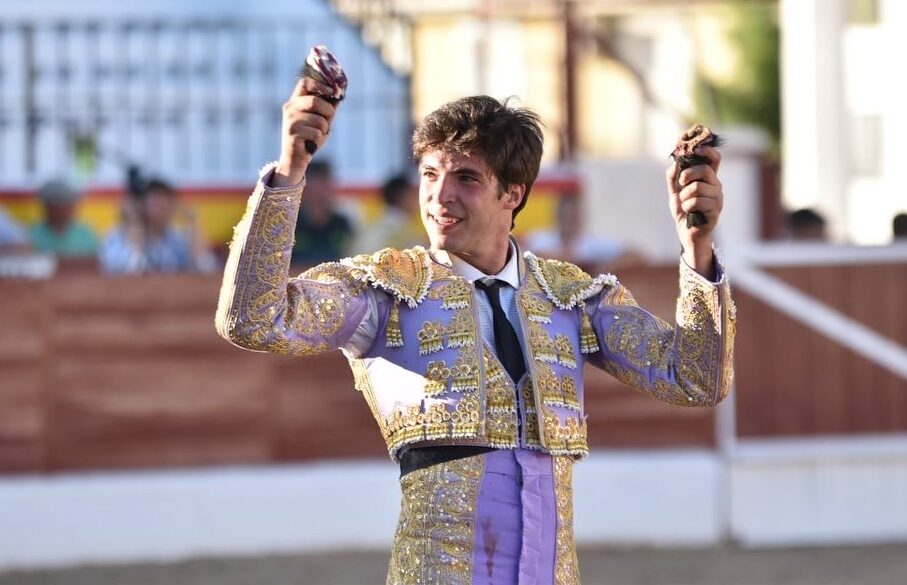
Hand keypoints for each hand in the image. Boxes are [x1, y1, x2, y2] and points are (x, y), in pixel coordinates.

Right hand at [272, 77, 337, 187]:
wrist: (295, 159)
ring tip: (316, 136)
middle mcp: (290, 108)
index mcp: (296, 101)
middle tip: (328, 121)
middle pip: (315, 101)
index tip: (332, 91)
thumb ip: (327, 108)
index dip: (320, 85)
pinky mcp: (292, 133)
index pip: (305, 83)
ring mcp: (290, 120)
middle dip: (327, 112)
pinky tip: (311, 143)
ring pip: (319, 120)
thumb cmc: (309, 137)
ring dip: (324, 130)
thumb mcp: (320, 120)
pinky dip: (319, 140)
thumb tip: (340, 95)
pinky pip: (316, 133)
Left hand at [666, 145, 722, 273]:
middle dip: (688, 175)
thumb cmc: (683, 210)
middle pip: (705, 170)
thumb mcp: (674, 191)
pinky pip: (697, 202)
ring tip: (685, 204)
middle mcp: (716, 186)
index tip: (695, 149)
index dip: (707, 151)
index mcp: (708, 178)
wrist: (686, 232)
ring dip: (685, 196)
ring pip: (698, 187)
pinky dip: (687, 206)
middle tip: (681, 184)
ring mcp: (718, 198)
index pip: (715, 159)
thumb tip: (675, 163)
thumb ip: (673, 176)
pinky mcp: (715, 211)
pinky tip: (689, 212)